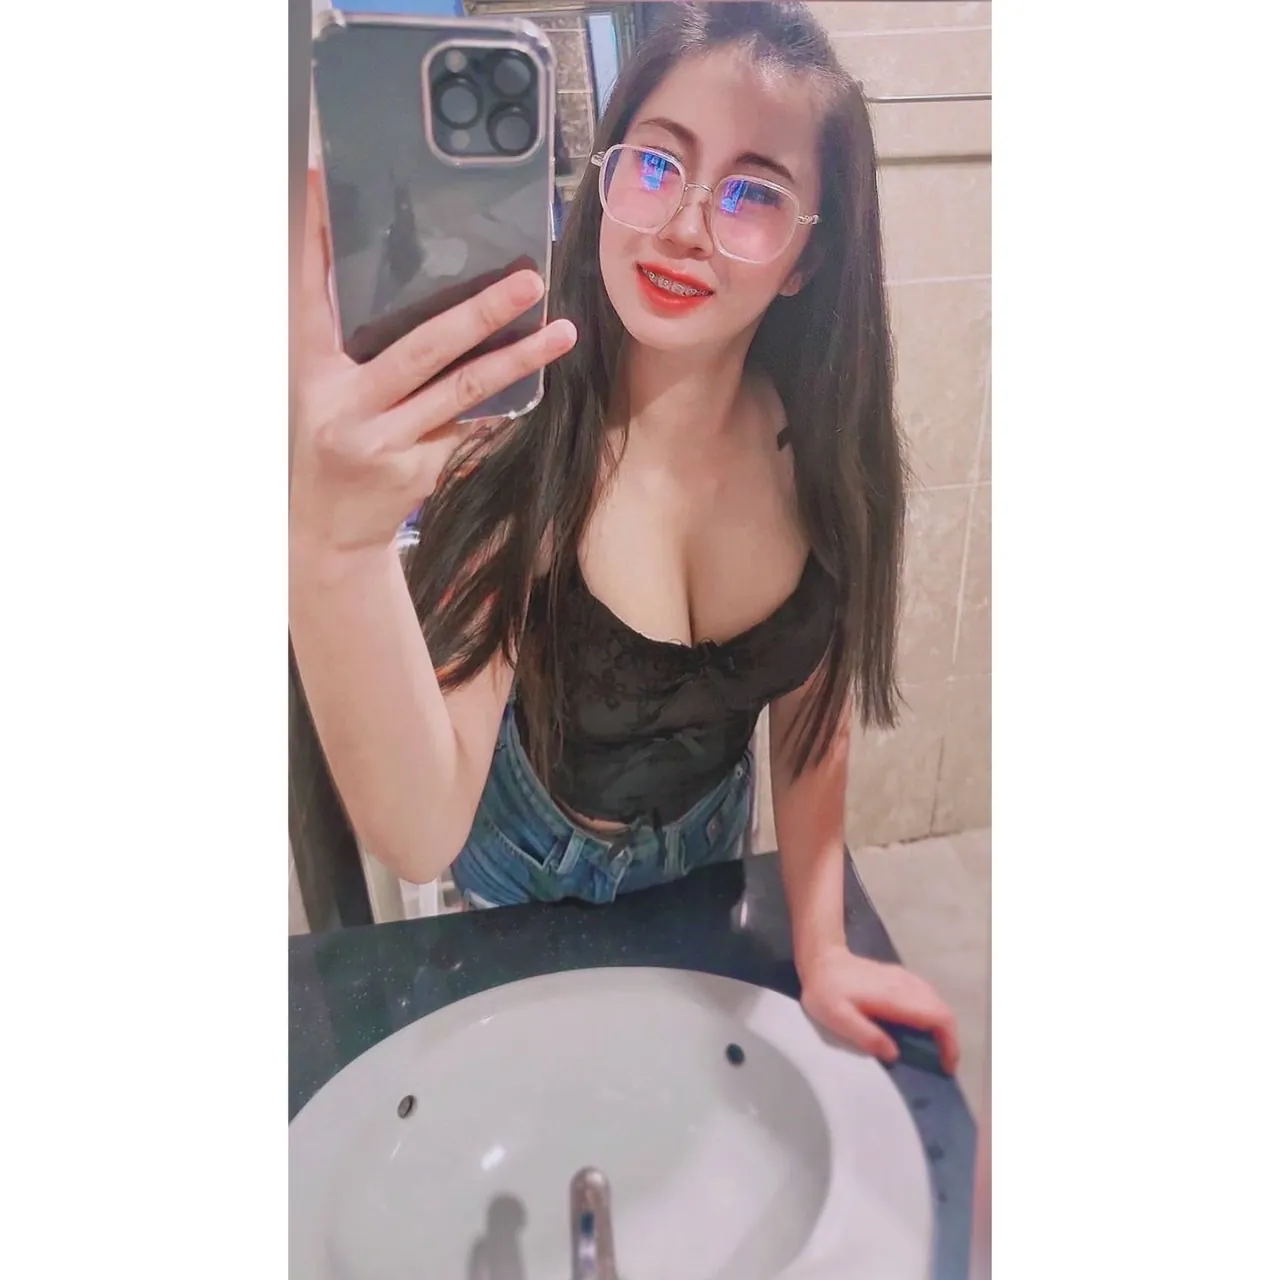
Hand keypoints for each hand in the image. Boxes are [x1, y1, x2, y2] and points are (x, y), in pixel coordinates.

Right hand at [290, 171, 577, 563]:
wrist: (327, 531)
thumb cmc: (331, 443)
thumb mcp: (322, 390)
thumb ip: (346, 340)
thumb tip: (398, 278)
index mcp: (311, 370)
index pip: (312, 292)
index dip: (320, 239)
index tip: (329, 184)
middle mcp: (343, 402)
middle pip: (420, 346)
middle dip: (478, 311)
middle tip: (527, 280)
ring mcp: (382, 440)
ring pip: (462, 390)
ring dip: (517, 358)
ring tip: (561, 331)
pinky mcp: (416, 470)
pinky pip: (471, 427)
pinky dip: (505, 404)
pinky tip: (540, 379)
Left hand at [798, 945, 959, 1072]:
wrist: (821, 959)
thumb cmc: (826, 991)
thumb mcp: (837, 1018)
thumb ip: (866, 1036)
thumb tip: (895, 1055)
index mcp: (895, 997)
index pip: (938, 1017)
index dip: (950, 1043)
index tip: (947, 1066)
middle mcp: (905, 985)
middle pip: (942, 1010)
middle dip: (949, 1039)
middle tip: (941, 1063)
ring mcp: (903, 978)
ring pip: (936, 1002)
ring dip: (941, 1027)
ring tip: (932, 1050)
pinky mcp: (898, 976)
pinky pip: (925, 995)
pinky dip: (931, 1014)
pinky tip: (918, 1028)